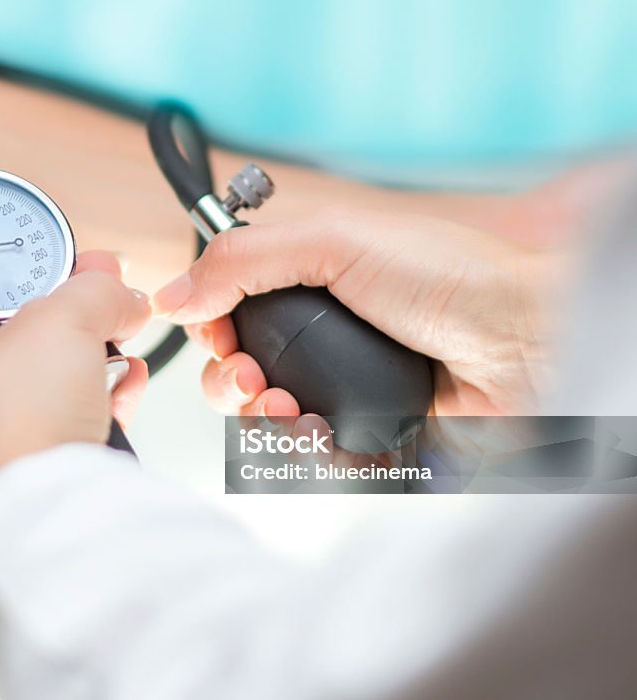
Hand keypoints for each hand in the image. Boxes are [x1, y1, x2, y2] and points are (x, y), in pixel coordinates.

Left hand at [0, 251, 149, 512]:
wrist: (46, 519)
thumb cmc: (14, 424)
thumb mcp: (58, 321)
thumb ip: (93, 292)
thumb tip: (120, 293)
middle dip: (36, 299)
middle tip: (75, 281)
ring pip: (32, 368)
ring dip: (80, 346)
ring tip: (115, 332)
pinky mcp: (34, 457)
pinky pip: (65, 410)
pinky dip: (99, 392)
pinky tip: (126, 384)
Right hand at [152, 206, 567, 418]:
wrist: (530, 342)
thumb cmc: (450, 277)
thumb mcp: (335, 240)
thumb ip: (243, 260)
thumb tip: (170, 294)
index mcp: (310, 282)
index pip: (230, 311)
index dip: (211, 327)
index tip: (215, 334)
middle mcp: (322, 337)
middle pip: (237, 372)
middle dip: (226, 381)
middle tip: (247, 377)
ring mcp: (344, 388)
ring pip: (267, 421)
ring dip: (259, 419)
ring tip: (284, 408)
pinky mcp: (369, 438)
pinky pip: (313, 459)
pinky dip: (303, 453)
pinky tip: (317, 434)